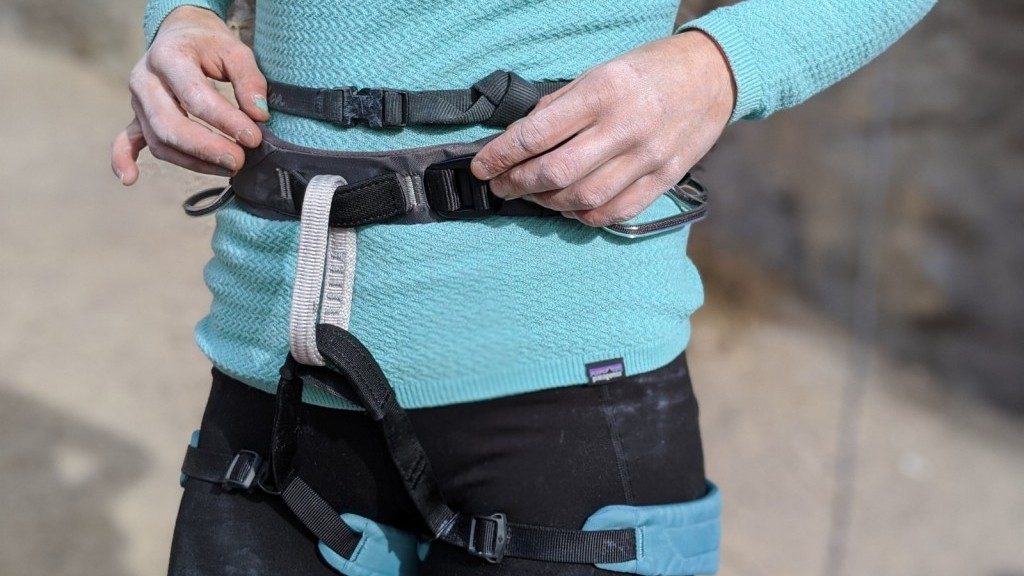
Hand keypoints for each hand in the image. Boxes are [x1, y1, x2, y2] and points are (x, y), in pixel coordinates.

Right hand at [110, 6, 268, 184]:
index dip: (225, 120)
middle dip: (205, 148)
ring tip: (226, 169)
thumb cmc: (209, 44)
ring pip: (157, 140)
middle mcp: (144, 79)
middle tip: (238, 160)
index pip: (195, 96)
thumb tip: (258, 115)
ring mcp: (137, 100)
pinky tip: (130, 178)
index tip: (253, 137)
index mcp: (168, 57)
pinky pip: (126, 140)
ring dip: (191, 161)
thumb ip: (250, 80)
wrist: (181, 33)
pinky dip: (124, 159)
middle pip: (169, 124)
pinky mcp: (137, 116)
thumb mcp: (235, 50)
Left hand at [470, 31, 734, 226]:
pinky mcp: (663, 179)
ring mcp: (646, 157)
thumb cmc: (647, 70)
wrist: (711, 76)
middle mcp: (624, 127)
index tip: (481, 166)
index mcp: (601, 92)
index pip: (535, 134)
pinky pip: (613, 212)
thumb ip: (558, 107)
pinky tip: (568, 206)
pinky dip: (582, 215)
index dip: (500, 155)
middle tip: (501, 185)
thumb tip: (518, 140)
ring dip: (546, 202)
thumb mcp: (598, 71)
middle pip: (555, 172)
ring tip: (532, 194)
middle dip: (517, 184)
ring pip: (581, 198)